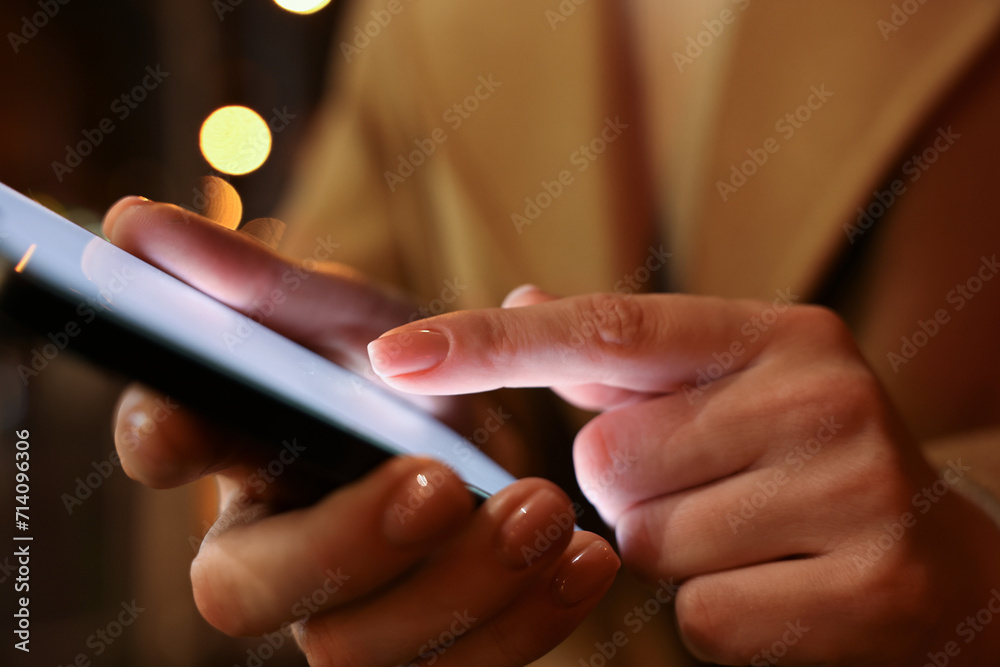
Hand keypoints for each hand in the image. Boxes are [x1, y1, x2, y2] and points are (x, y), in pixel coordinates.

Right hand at [101, 200, 619, 665]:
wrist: (485, 423)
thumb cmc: (398, 363)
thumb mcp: (346, 312)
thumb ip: (256, 280)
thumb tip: (129, 222)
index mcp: (236, 446)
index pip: (163, 447)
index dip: (162, 434)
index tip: (188, 419)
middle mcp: (272, 545)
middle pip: (249, 589)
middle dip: (346, 541)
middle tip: (438, 482)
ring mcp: (345, 610)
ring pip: (358, 650)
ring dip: (460, 585)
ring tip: (544, 511)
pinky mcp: (425, 650)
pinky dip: (529, 620)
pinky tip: (585, 560)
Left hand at [367, 286, 999, 665]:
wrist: (946, 555)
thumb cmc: (800, 461)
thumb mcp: (728, 390)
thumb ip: (622, 357)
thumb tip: (521, 297)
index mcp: (773, 333)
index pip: (606, 327)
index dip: (488, 342)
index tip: (390, 356)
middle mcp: (819, 391)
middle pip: (607, 461)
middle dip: (626, 492)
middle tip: (706, 488)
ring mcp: (856, 486)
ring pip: (646, 542)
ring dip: (670, 551)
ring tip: (748, 533)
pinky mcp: (875, 582)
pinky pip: (703, 614)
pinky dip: (717, 612)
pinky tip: (780, 587)